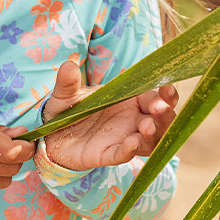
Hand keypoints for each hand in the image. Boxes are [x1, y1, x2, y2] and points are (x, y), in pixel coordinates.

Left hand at [40, 60, 178, 169]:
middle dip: (165, 114)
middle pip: (161, 121)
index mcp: (130, 101)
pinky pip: (122, 154)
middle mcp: (133, 121)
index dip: (165, 95)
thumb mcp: (66, 92)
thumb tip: (68, 65)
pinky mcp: (108, 155)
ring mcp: (123, 139)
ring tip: (147, 125)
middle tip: (160, 107)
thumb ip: (68, 80)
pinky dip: (129, 150)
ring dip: (153, 134)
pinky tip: (131, 143)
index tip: (167, 89)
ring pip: (149, 141)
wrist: (52, 134)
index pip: (156, 97)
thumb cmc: (69, 109)